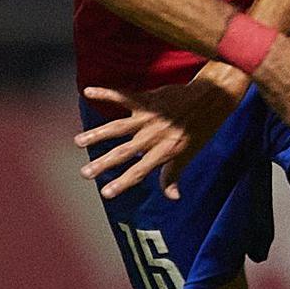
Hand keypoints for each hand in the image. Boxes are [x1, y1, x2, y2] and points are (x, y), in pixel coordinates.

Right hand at [77, 64, 249, 200]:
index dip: (123, 183)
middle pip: (124, 152)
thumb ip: (174, 175)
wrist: (211, 99)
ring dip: (98, 134)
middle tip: (84, 173)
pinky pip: (123, 96)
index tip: (106, 193)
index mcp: (163, 152)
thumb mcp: (189, 154)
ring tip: (78, 141)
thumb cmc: (200, 129)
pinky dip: (106, 93)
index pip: (140, 171)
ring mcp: (149, 118)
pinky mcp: (147, 100)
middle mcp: (153, 137)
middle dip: (104, 163)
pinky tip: (88, 91)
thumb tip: (173, 197)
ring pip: (118, 127)